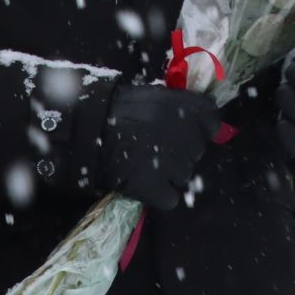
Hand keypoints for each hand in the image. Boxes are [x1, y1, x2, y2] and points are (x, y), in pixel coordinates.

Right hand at [96, 85, 221, 209]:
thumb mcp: (149, 95)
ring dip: (169, 175)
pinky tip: (143, 185)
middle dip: (179, 152)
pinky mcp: (153, 186)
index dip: (202, 126)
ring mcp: (169, 162)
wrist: (83, 132)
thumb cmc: (113, 110)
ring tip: (144, 166)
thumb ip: (175, 105)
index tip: (189, 131)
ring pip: (184, 176)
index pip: (211, 118)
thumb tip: (198, 114)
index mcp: (181, 106)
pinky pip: (170, 199)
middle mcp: (182, 133)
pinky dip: (158, 195)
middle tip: (154, 150)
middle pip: (196, 151)